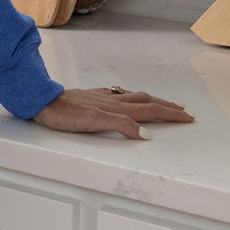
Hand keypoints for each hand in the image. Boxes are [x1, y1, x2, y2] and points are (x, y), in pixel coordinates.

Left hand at [32, 87, 193, 139]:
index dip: (170, 114)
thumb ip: (121, 125)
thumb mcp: (94, 122)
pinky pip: (117, 95)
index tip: (187, 117)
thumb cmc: (64, 114)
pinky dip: (130, 97)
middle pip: (146, 101)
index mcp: (116, 107)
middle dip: (167, 106)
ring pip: (133, 97)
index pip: (150, 110)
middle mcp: (111, 100)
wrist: (42, 102)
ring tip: (163, 102)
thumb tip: (146, 134)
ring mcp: (102, 97)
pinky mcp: (91, 98)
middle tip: (184, 110)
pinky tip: (126, 97)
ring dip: (152, 100)